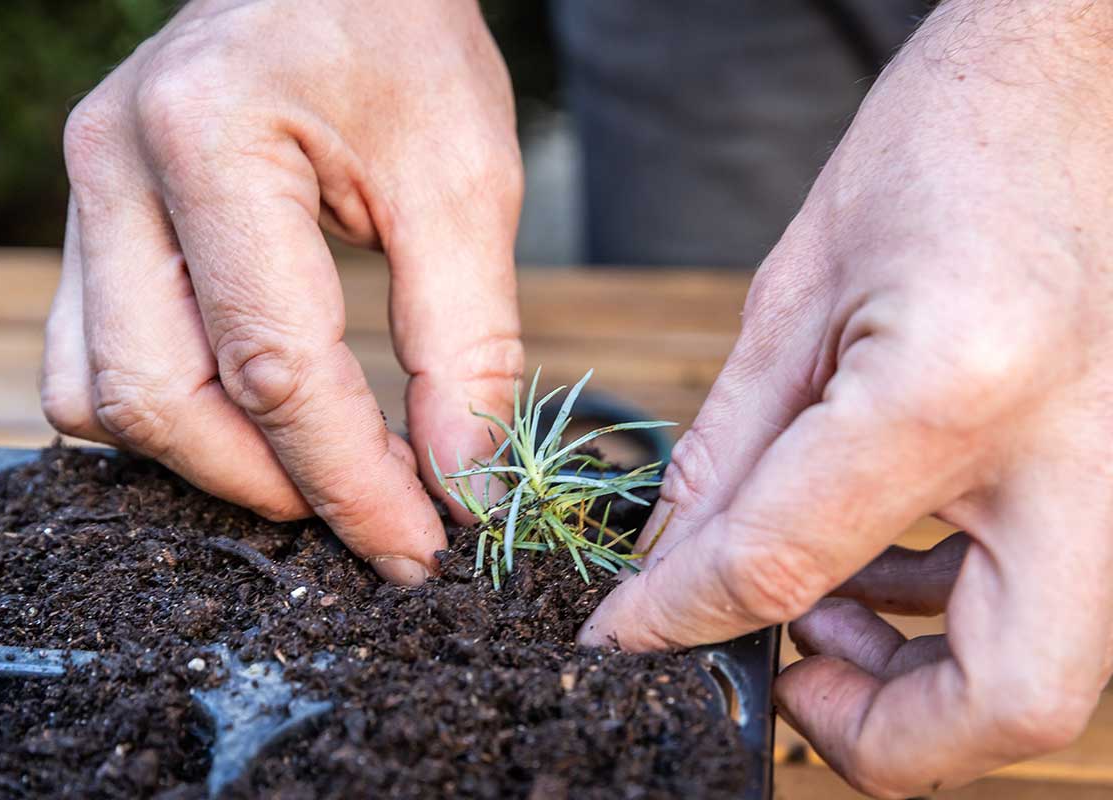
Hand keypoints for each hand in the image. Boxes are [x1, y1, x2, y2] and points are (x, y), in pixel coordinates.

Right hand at [39, 0, 523, 583]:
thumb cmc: (404, 41)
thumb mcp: (464, 183)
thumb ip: (466, 343)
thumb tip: (462, 485)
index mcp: (209, 138)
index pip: (272, 367)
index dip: (351, 482)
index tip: (420, 545)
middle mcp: (115, 166)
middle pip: (162, 400)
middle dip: (274, 485)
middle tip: (378, 509)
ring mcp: (88, 193)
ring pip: (104, 397)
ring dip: (212, 460)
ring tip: (320, 465)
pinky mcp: (96, 219)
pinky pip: (91, 361)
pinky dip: (172, 413)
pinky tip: (254, 415)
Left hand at [580, 1, 1112, 794]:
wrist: (1087, 78)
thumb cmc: (947, 145)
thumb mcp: (801, 290)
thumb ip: (731, 447)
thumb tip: (667, 565)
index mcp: (955, 388)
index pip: (784, 563)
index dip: (681, 620)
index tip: (626, 640)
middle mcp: (1081, 460)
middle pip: (1002, 703)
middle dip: (873, 730)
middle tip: (783, 674)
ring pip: (1040, 671)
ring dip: (916, 675)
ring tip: (821, 602)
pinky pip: (1056, 604)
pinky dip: (958, 616)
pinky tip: (885, 560)